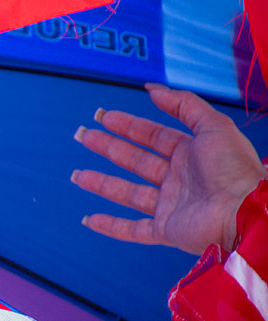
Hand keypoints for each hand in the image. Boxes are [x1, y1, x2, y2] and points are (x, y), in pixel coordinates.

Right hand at [72, 83, 265, 253]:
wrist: (244, 212)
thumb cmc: (234, 168)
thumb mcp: (214, 125)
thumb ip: (183, 105)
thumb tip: (152, 89)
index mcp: (192, 154)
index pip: (153, 136)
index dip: (127, 125)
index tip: (103, 116)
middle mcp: (179, 179)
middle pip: (135, 161)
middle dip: (107, 147)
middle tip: (82, 136)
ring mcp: (171, 206)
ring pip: (128, 193)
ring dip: (101, 183)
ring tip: (76, 175)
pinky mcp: (166, 231)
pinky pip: (133, 230)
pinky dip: (110, 226)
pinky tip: (89, 219)